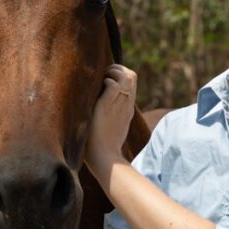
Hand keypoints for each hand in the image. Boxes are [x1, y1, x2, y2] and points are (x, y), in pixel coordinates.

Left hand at [85, 64, 135, 178]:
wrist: (104, 159)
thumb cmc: (103, 149)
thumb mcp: (111, 130)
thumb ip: (110, 118)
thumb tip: (97, 111)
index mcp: (127, 108)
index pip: (131, 82)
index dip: (120, 74)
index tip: (106, 78)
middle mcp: (126, 104)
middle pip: (132, 75)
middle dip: (117, 68)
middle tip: (102, 76)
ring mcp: (119, 105)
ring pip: (127, 76)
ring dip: (113, 72)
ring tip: (100, 80)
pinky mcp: (107, 108)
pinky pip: (112, 85)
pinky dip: (105, 82)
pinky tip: (96, 91)